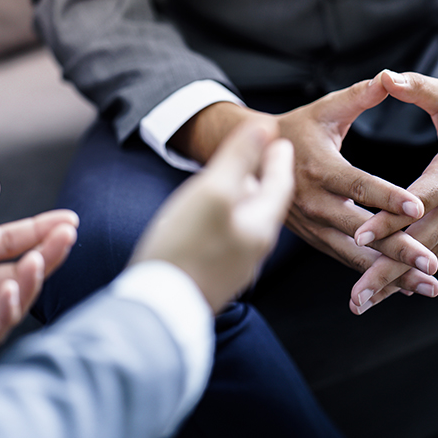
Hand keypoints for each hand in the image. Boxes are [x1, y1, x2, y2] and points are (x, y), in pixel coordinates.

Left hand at [0, 176, 77, 356]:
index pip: (10, 241)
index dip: (40, 230)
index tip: (68, 219)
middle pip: (20, 269)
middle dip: (48, 252)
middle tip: (68, 233)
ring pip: (12, 300)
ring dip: (33, 280)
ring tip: (39, 258)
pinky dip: (6, 312)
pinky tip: (9, 288)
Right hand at [132, 121, 294, 311]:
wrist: (157, 310)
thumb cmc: (185, 248)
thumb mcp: (214, 191)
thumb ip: (240, 158)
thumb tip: (266, 127)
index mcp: (260, 225)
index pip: (280, 184)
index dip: (278, 158)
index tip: (279, 139)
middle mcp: (253, 248)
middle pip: (264, 204)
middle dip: (265, 178)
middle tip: (264, 157)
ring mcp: (233, 265)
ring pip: (246, 221)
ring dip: (244, 198)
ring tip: (236, 182)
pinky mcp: (213, 276)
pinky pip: (227, 238)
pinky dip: (226, 218)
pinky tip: (210, 218)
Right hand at [170, 79, 437, 299]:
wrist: (252, 159)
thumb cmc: (297, 130)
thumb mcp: (324, 110)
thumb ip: (357, 97)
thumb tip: (389, 79)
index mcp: (320, 168)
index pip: (359, 185)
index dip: (388, 197)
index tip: (419, 207)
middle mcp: (315, 203)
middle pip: (360, 230)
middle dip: (397, 249)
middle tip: (431, 265)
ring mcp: (313, 225)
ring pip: (354, 254)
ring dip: (390, 272)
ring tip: (427, 286)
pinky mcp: (314, 238)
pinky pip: (345, 258)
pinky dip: (372, 273)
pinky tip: (401, 285)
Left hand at [350, 68, 437, 313]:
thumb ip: (418, 88)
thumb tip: (385, 76)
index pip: (419, 199)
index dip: (390, 218)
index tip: (361, 235)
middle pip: (420, 243)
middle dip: (385, 271)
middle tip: (355, 296)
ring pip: (427, 258)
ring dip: (395, 283)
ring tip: (361, 303)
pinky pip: (437, 257)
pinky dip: (412, 277)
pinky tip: (387, 293)